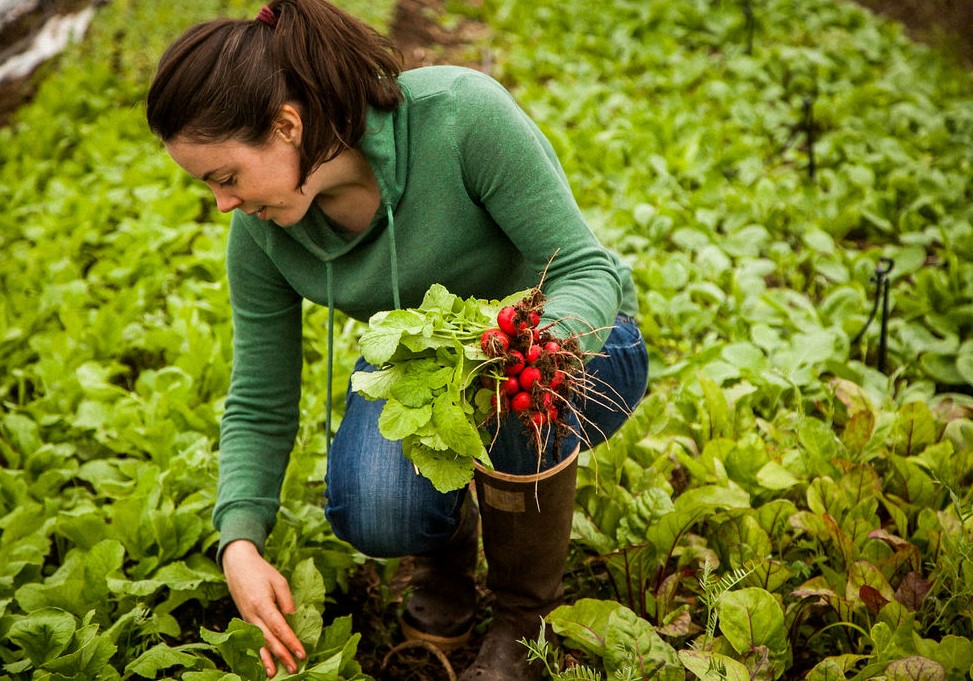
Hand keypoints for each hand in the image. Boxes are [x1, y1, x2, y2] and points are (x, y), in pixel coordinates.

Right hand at [222, 540, 306, 675]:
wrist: (237, 564)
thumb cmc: (261, 571)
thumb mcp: (279, 581)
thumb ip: (287, 602)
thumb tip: (295, 621)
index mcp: (262, 604)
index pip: (279, 628)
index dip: (291, 642)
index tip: (302, 653)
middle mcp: (252, 615)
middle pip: (269, 640)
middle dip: (282, 655)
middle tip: (295, 669)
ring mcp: (246, 619)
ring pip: (259, 643)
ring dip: (268, 660)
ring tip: (275, 675)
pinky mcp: (244, 620)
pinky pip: (253, 639)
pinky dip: (258, 653)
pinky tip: (264, 663)